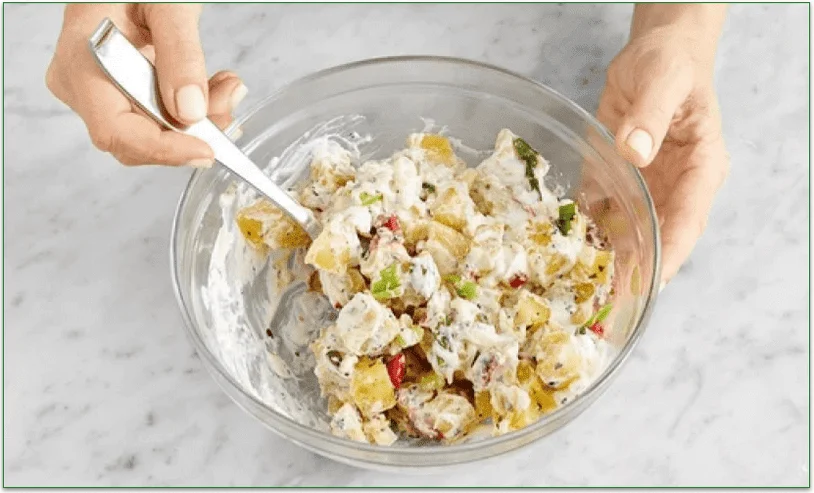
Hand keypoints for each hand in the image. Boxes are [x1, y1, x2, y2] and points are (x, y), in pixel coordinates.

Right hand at [46, 4, 247, 166]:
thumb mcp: (167, 5)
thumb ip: (180, 54)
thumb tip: (190, 111)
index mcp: (79, 58)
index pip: (114, 129)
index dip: (162, 149)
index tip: (206, 150)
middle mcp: (81, 82)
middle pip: (136, 138)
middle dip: (190, 131)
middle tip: (229, 101)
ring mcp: (99, 89)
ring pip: (152, 132)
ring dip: (200, 119)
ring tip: (228, 86)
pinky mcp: (120, 91)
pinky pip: (157, 117)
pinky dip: (193, 110)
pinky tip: (216, 87)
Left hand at [597, 26, 729, 283]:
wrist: (653, 54)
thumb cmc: (670, 64)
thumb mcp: (664, 81)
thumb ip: (652, 115)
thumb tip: (636, 151)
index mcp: (700, 168)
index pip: (689, 220)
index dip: (670, 254)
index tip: (650, 283)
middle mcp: (675, 186)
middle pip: (659, 237)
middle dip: (636, 270)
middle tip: (609, 303)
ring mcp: (646, 186)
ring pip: (631, 231)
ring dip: (609, 259)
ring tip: (583, 290)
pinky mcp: (618, 179)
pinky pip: (603, 210)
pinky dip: (587, 231)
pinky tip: (564, 251)